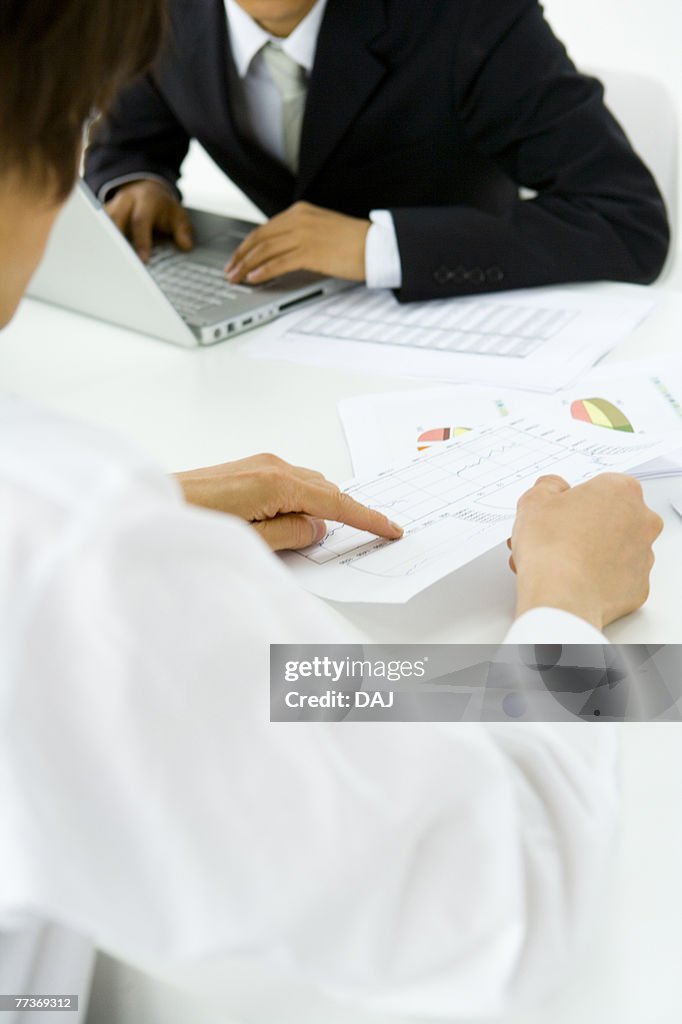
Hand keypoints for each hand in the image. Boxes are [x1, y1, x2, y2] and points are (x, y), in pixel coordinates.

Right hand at [105, 179, 192, 262]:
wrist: (146, 190)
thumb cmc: (162, 207)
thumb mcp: (177, 214)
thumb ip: (182, 230)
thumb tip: (186, 246)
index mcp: (145, 200)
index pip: (140, 220)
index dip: (141, 241)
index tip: (143, 260)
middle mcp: (125, 201)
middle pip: (115, 220)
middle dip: (116, 242)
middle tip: (120, 265)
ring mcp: (111, 207)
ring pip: (102, 223)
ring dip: (104, 243)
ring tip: (107, 265)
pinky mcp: (102, 215)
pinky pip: (97, 227)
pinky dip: (99, 242)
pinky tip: (100, 260)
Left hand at [175, 454, 402, 551]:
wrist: (149, 507)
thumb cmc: (192, 523)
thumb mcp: (252, 542)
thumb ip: (292, 534)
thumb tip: (316, 528)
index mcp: (277, 483)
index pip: (336, 502)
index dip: (367, 518)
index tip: (391, 528)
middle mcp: (272, 466)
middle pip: (325, 490)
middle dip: (342, 515)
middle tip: (359, 540)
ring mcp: (258, 463)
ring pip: (306, 486)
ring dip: (315, 509)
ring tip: (306, 539)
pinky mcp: (246, 468)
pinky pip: (288, 483)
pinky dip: (298, 501)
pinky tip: (286, 523)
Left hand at [225, 201, 369, 283]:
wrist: (377, 245)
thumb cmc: (354, 242)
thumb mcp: (322, 229)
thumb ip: (300, 234)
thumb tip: (280, 252)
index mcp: (301, 211)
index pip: (265, 228)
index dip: (247, 245)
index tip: (237, 257)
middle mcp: (299, 219)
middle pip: (260, 238)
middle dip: (241, 256)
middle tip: (229, 270)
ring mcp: (304, 234)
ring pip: (265, 250)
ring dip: (247, 265)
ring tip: (236, 277)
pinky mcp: (310, 252)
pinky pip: (279, 262)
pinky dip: (263, 271)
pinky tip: (253, 278)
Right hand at [509, 474, 662, 629]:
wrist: (559, 596)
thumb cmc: (551, 548)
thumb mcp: (534, 501)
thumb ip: (548, 487)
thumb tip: (553, 488)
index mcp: (621, 491)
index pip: (601, 487)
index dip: (576, 500)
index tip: (560, 512)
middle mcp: (642, 521)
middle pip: (614, 516)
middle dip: (588, 525)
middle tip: (558, 537)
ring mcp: (644, 556)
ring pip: (618, 548)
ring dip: (595, 551)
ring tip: (563, 563)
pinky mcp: (638, 586)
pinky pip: (619, 577)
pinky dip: (600, 578)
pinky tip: (576, 580)